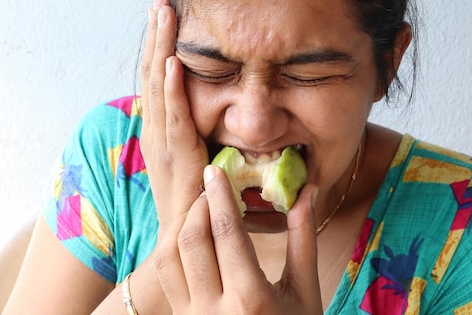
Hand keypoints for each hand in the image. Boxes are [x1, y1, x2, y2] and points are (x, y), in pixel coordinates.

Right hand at [140, 0, 208, 238]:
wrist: (179, 239)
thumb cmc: (190, 198)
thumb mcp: (190, 156)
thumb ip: (193, 130)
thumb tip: (207, 105)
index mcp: (158, 125)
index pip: (155, 74)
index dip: (158, 41)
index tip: (163, 10)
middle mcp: (154, 128)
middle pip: (152, 69)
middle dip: (156, 32)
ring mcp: (161, 140)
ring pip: (158, 84)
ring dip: (161, 46)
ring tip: (163, 12)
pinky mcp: (176, 156)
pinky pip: (174, 116)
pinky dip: (171, 88)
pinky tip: (173, 62)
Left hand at [154, 165, 322, 313]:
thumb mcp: (305, 293)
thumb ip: (302, 242)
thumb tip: (305, 194)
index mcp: (250, 300)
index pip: (227, 233)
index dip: (220, 196)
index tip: (216, 170)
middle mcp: (213, 310)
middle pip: (191, 240)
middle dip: (199, 205)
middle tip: (210, 186)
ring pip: (168, 256)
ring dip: (180, 224)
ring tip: (200, 208)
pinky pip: (165, 275)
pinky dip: (170, 247)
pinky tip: (189, 234)